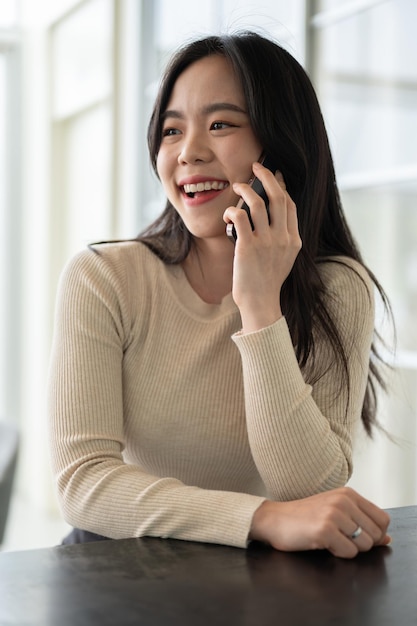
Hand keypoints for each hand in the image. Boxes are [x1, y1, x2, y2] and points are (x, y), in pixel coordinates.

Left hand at [223, 162, 301, 332]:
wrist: (260, 302)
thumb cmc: (267, 281)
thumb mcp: (284, 259)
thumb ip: (283, 238)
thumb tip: (272, 218)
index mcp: (294, 240)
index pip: (290, 205)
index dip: (281, 186)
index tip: (274, 176)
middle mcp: (282, 238)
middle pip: (278, 197)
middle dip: (266, 176)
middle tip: (256, 167)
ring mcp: (266, 242)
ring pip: (257, 203)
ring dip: (245, 190)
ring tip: (237, 186)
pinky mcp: (247, 246)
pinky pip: (240, 217)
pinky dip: (232, 210)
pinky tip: (227, 214)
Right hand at [249, 487, 390, 558]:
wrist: (274, 519)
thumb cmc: (304, 517)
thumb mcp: (335, 512)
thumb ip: (362, 522)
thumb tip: (387, 538)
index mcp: (348, 494)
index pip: (383, 519)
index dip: (375, 534)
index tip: (357, 535)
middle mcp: (343, 501)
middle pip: (375, 534)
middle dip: (361, 543)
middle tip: (339, 537)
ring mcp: (334, 515)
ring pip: (364, 545)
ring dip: (349, 548)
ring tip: (330, 539)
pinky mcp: (325, 530)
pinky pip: (349, 553)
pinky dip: (338, 553)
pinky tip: (322, 543)